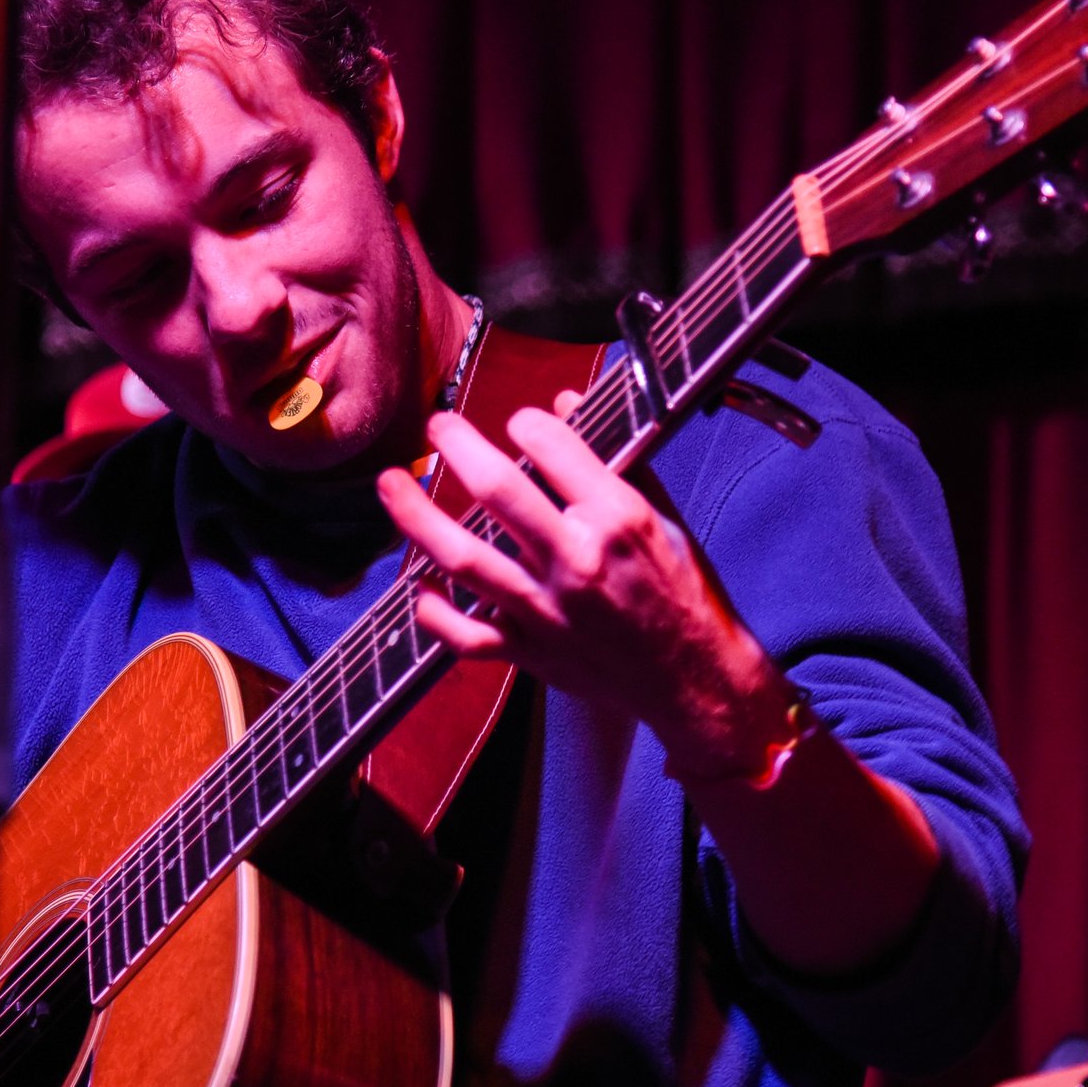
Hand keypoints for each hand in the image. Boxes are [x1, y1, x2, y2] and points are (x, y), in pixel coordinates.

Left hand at [375, 397, 789, 779]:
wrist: (696, 682)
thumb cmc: (685, 596)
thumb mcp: (666, 519)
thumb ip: (615, 462)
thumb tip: (566, 404)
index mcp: (618, 520)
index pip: (554, 448)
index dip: (527, 422)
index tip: (519, 420)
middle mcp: (576, 561)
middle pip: (498, 490)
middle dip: (459, 446)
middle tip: (439, 425)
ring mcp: (547, 611)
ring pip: (465, 557)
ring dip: (418, 517)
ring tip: (391, 484)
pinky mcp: (530, 653)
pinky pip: (464, 635)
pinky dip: (433, 612)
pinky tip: (418, 585)